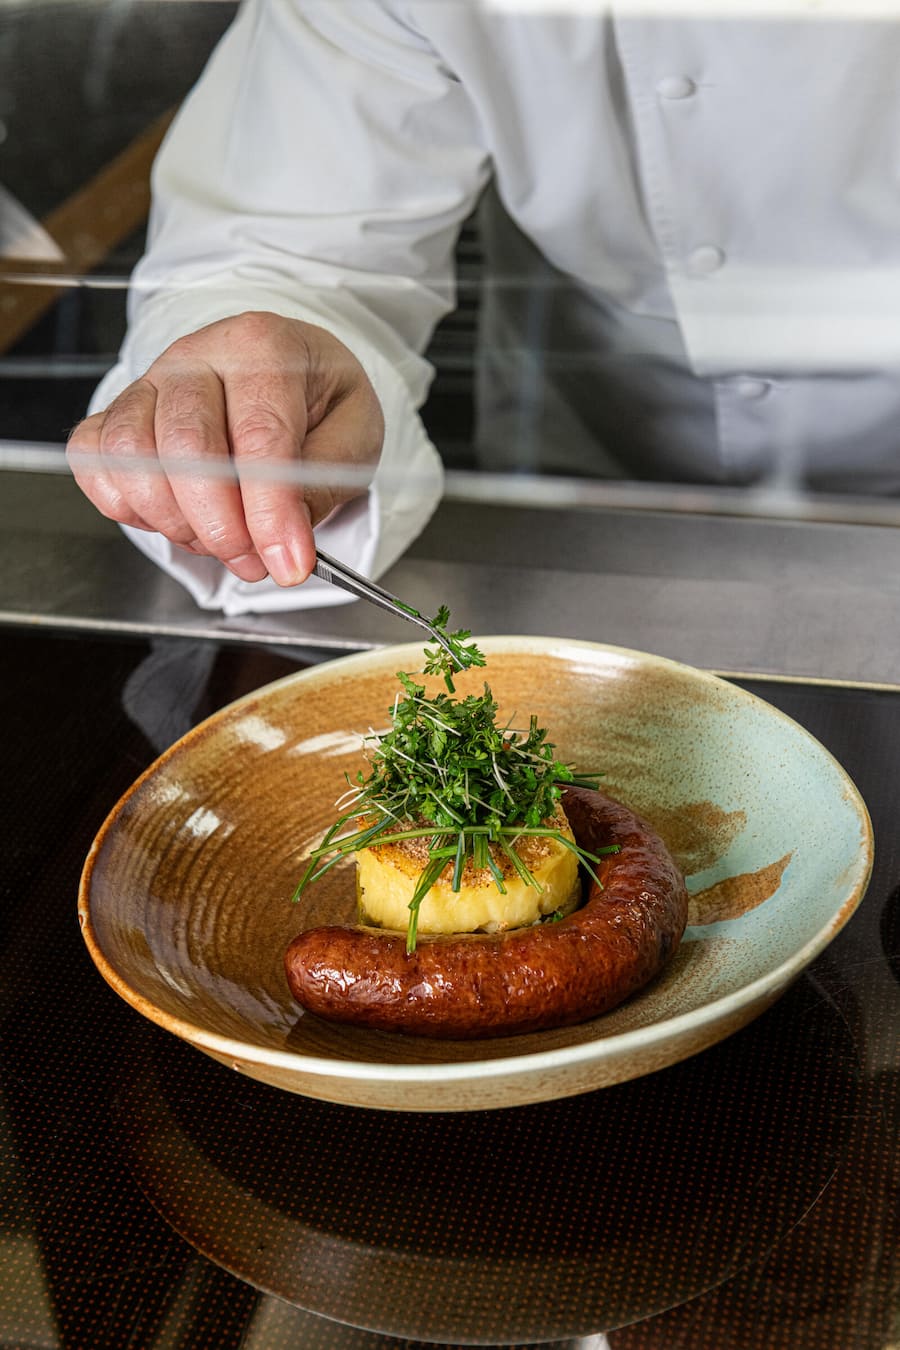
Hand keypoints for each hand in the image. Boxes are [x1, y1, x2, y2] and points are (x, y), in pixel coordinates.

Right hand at [67, 312, 384, 585]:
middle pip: (186, 448)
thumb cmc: (319, 401)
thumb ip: (323, 483)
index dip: (270, 511)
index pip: (259, 435)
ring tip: (221, 541)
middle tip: (255, 560)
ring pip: (131, 457)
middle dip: (221, 526)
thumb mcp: (354, 434)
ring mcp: (149, 383)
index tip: (288, 562)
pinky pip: (95, 461)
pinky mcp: (118, 412)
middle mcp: (196, 357)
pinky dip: (128, 506)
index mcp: (263, 347)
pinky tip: (174, 519)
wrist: (286, 372)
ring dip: (175, 521)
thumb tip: (288, 539)